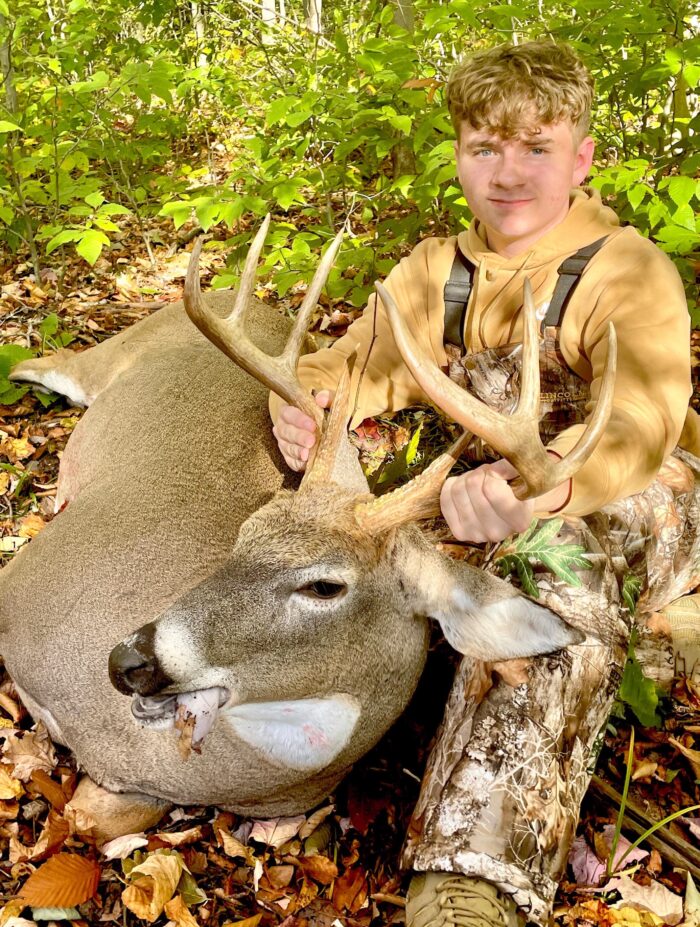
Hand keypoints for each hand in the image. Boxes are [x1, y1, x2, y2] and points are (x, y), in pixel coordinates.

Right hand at [272, 390, 332, 471]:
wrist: (330, 433)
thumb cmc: (326, 415)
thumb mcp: (330, 404)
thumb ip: (328, 398)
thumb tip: (321, 399)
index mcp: (290, 411)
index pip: (288, 413)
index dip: (298, 419)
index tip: (312, 425)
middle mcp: (283, 427)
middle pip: (286, 432)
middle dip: (299, 437)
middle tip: (311, 441)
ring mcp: (285, 444)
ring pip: (287, 448)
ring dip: (297, 451)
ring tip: (307, 453)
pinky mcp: (290, 458)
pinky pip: (291, 462)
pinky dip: (298, 463)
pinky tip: (306, 462)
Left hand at [440, 457, 568, 543]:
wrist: (506, 508)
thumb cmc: (515, 488)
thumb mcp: (520, 475)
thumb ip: (511, 467)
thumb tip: (496, 468)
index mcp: (519, 520)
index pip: (492, 488)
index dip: (493, 472)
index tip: (499, 472)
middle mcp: (498, 532)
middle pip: (473, 486)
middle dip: (479, 473)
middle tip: (486, 474)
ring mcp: (477, 535)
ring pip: (458, 491)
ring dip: (465, 479)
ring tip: (477, 481)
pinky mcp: (460, 533)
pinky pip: (446, 500)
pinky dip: (451, 487)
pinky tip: (463, 487)